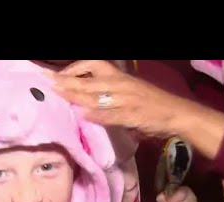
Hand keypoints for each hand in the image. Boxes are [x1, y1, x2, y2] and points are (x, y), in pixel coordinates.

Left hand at [46, 60, 182, 138]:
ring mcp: (125, 100)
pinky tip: (83, 115)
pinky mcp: (132, 115)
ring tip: (58, 95)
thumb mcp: (127, 93)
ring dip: (76, 96)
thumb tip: (82, 103)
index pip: (92, 65)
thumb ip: (106, 97)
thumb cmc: (151, 104)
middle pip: (88, 81)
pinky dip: (97, 115)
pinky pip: (111, 114)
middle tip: (47, 82)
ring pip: (96, 96)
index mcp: (119, 76)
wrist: (176, 113)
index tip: (56, 75)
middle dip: (66, 82)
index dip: (73, 69)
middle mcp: (120, 85)